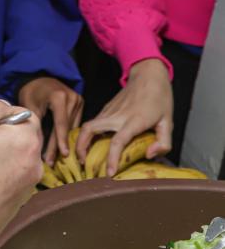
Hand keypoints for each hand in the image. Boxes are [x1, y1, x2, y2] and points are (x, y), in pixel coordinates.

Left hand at [18, 77, 82, 165]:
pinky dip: (67, 134)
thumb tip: (39, 144)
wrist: (38, 78)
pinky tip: (61, 146)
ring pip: (72, 127)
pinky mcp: (80, 103)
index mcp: (59, 97)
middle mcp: (72, 98)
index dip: (60, 141)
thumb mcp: (29, 106)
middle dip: (59, 145)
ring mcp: (78, 100)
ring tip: (55, 158)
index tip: (63, 155)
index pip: (61, 124)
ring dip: (64, 142)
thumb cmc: (31, 92)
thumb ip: (36, 123)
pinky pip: (74, 122)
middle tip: (52, 162)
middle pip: (66, 127)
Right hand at [76, 58, 171, 174]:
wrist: (148, 75)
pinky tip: (91, 144)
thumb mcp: (169, 121)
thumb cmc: (159, 98)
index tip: (109, 173)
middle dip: (81, 148)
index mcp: (133, 121)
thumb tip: (148, 155)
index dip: (112, 159)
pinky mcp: (105, 109)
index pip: (118, 142)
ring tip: (82, 156)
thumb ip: (164, 142)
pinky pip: (92, 123)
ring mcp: (108, 112)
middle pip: (90, 131)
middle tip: (82, 163)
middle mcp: (117, 116)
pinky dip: (87, 135)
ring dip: (80, 142)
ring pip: (87, 127)